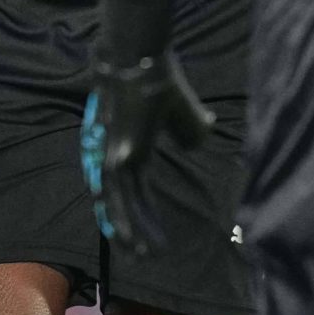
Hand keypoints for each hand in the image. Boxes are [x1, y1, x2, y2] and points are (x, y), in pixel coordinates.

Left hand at [82, 53, 212, 254]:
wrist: (140, 59)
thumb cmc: (159, 79)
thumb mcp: (181, 108)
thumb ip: (191, 126)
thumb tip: (202, 136)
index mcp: (123, 147)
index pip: (128, 187)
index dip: (139, 209)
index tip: (150, 229)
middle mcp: (111, 157)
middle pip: (116, 202)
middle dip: (128, 228)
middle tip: (142, 253)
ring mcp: (112, 160)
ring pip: (117, 207)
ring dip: (129, 233)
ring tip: (144, 255)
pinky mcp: (118, 160)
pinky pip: (122, 200)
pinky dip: (130, 223)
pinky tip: (138, 241)